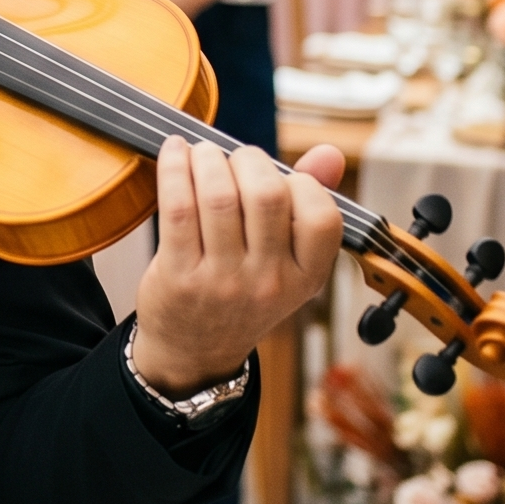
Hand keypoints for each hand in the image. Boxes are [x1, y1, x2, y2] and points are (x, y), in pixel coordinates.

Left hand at [133, 141, 344, 396]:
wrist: (193, 350)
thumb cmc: (241, 291)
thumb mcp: (285, 263)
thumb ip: (309, 204)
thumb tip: (331, 153)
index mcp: (306, 278)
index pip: (322, 217)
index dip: (301, 183)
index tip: (278, 177)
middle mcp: (268, 283)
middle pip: (267, 195)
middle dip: (248, 159)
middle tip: (233, 159)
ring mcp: (223, 281)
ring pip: (219, 196)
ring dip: (207, 159)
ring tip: (201, 154)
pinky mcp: (179, 275)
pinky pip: (177, 207)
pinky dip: (173, 169)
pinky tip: (173, 153)